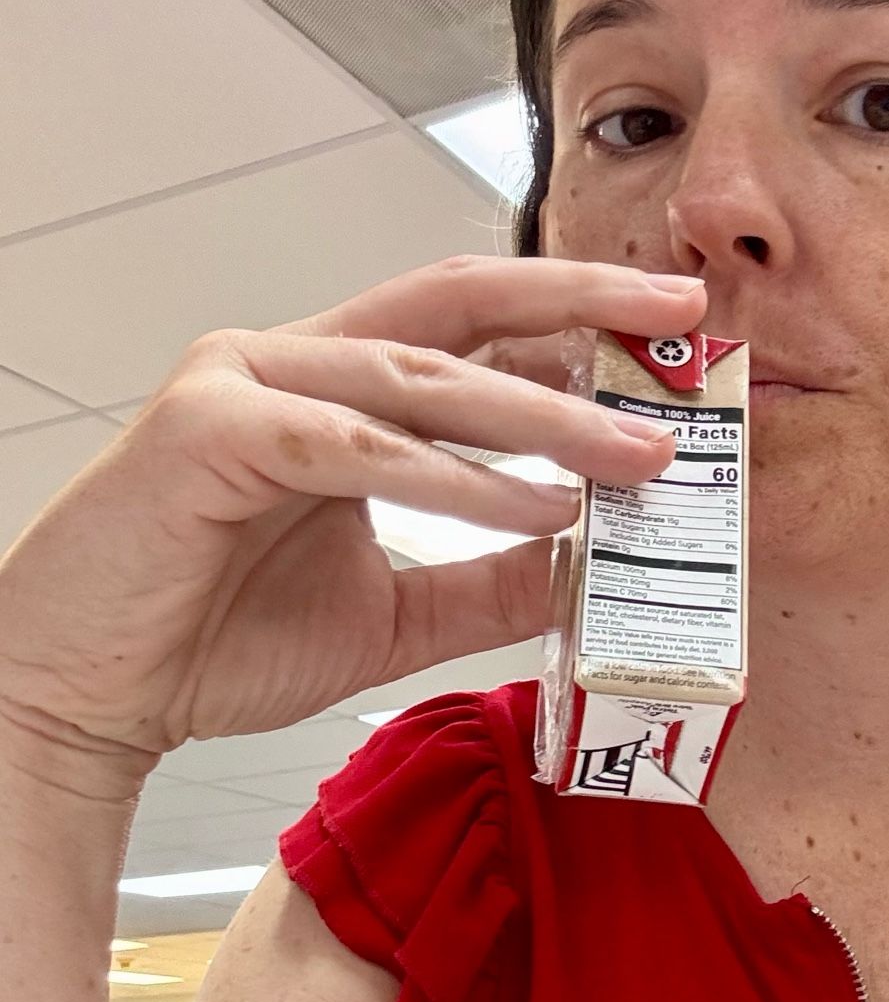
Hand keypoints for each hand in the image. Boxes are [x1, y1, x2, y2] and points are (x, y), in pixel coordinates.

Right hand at [0, 254, 705, 780]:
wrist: (90, 698)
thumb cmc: (217, 640)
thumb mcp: (396, 613)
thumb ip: (490, 578)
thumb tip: (594, 555)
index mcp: (340, 390)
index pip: (477, 333)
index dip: (577, 330)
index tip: (675, 349)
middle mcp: (296, 363)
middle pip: (460, 304)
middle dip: (581, 303)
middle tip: (685, 313)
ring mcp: (246, 383)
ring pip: (421, 375)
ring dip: (542, 412)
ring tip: (638, 450)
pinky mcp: (208, 430)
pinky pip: (357, 447)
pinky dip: (455, 479)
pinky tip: (540, 504)